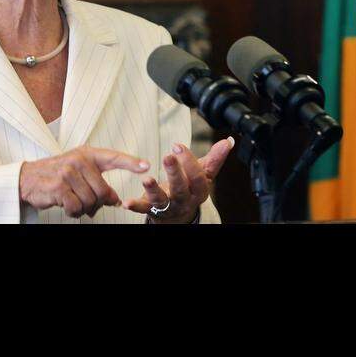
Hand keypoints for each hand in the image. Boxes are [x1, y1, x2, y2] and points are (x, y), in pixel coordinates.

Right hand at [20, 146, 149, 217]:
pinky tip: (67, 206)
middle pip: (104, 191)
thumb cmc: (57, 175)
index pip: (114, 157)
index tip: (147, 166)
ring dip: (85, 209)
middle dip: (99, 203)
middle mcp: (79, 160)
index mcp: (88, 154)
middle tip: (91, 205)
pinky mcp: (59, 187)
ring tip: (76, 203)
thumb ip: (97, 180)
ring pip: (91, 201)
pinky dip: (74, 212)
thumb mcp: (78, 170)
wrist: (28, 178)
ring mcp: (68, 173)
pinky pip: (77, 208)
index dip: (131, 162)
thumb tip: (115, 200)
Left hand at [121, 137, 235, 222]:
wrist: (179, 215)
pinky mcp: (153, 211)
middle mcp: (185, 201)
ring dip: (153, 189)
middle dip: (175, 173)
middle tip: (168, 157)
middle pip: (181, 188)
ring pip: (162, 200)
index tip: (178, 146)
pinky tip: (127, 202)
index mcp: (199, 191)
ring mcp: (169, 207)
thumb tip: (228, 140)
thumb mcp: (204, 175)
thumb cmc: (191, 189)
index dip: (190, 162)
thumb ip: (215, 158)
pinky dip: (136, 206)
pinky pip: (145, 209)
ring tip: (147, 179)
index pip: (198, 178)